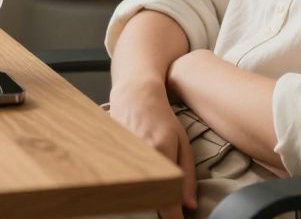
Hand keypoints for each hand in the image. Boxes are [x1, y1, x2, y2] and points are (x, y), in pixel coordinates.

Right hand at [107, 80, 197, 216]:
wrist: (135, 94)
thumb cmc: (162, 117)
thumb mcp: (183, 142)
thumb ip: (187, 175)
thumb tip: (189, 205)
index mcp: (161, 152)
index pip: (166, 197)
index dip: (172, 217)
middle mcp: (141, 155)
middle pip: (147, 197)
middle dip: (155, 206)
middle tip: (162, 207)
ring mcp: (123, 154)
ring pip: (132, 190)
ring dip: (140, 196)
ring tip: (146, 191)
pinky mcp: (110, 154)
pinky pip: (121, 178)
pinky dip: (127, 185)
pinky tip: (132, 180)